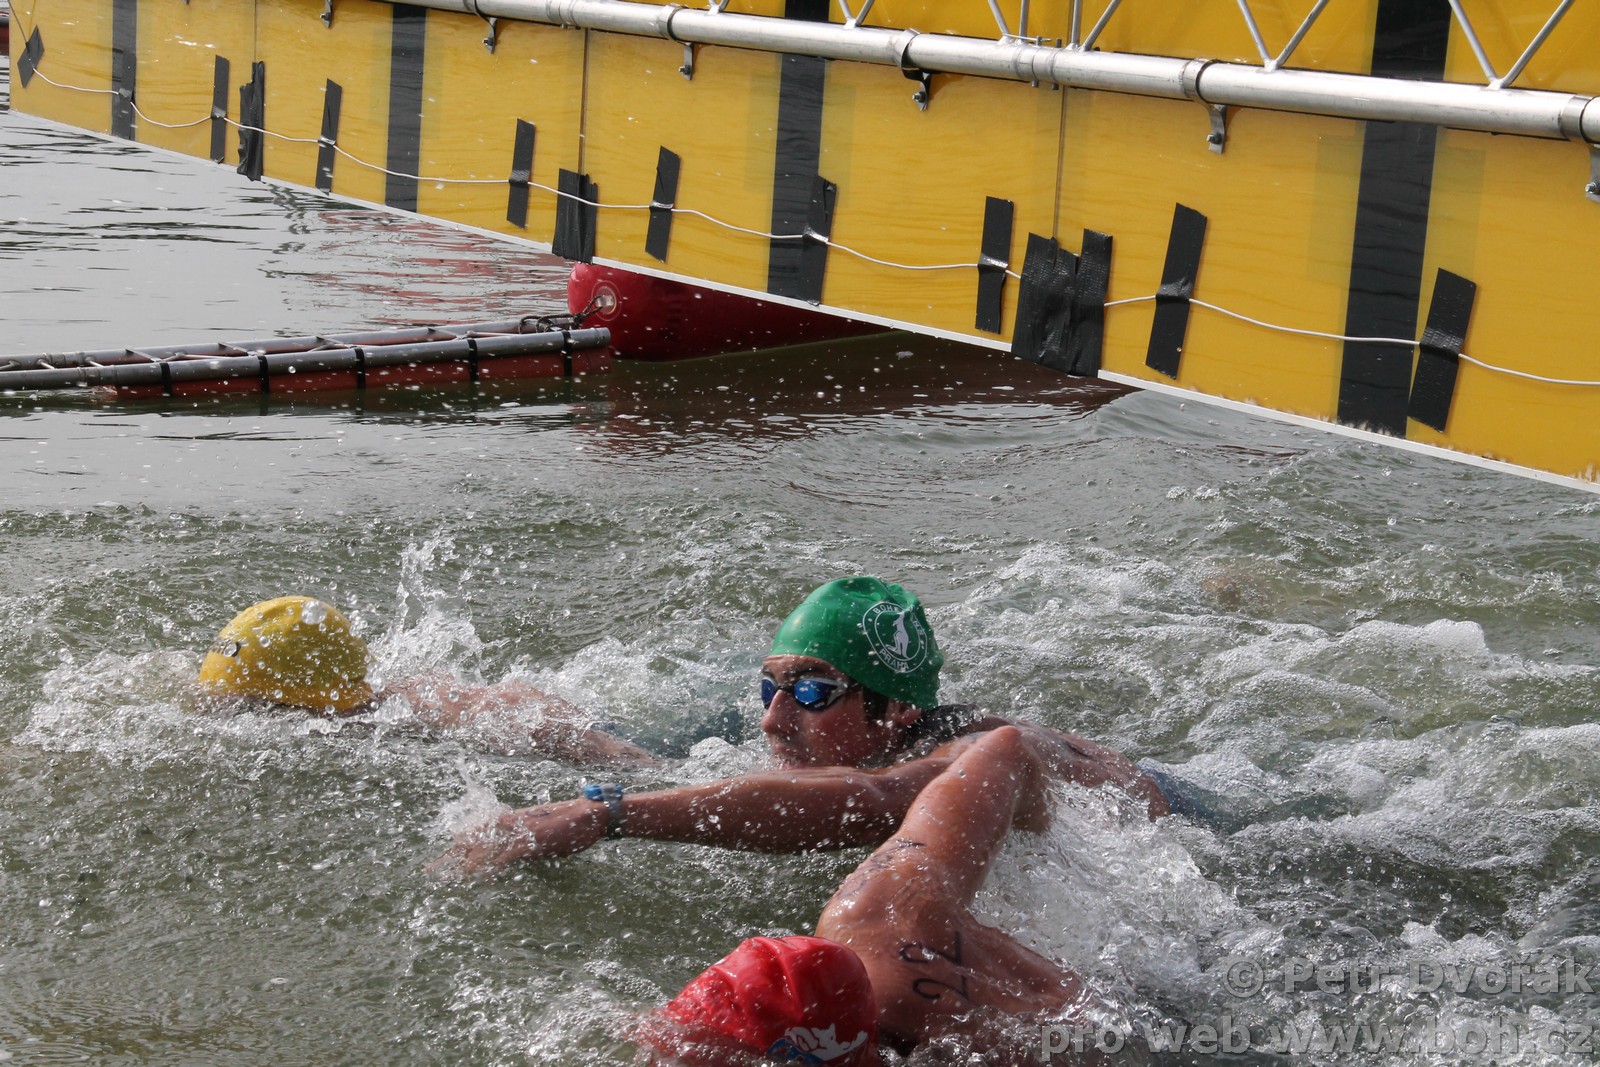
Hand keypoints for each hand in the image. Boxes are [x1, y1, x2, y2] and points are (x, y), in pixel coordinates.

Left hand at [429, 798, 605, 879]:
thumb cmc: (575, 823)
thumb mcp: (547, 831)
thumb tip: (519, 854)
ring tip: (447, 880)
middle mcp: (513, 823)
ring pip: (484, 848)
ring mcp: (521, 831)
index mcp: (515, 819)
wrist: (595, 813)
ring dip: (465, 866)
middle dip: (452, 857)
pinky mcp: (532, 840)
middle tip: (431, 872)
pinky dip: (491, 867)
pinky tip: (479, 878)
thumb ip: (530, 841)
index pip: (480, 831)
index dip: (461, 844)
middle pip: (474, 839)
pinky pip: (505, 856)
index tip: (445, 855)